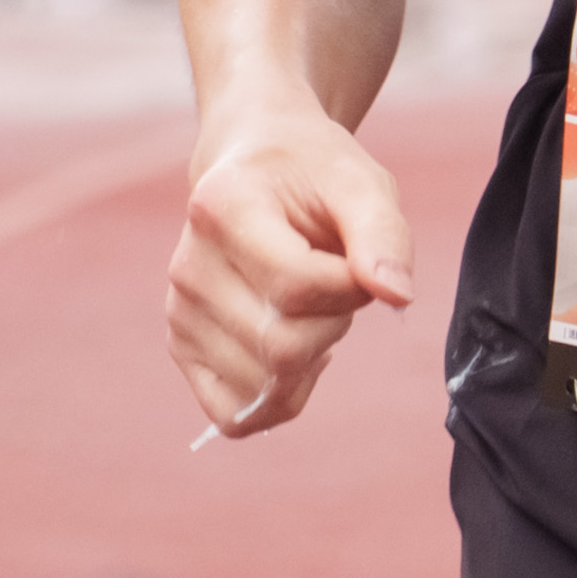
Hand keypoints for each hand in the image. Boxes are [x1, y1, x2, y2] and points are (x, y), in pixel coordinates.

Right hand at [169, 104, 417, 439]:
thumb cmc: (315, 174)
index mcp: (221, 208)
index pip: (298, 287)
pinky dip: (280, 397)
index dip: (350, 286)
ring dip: (312, 356)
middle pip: (282, 345)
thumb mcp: (362, 183)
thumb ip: (384, 235)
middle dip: (334, 322)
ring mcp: (179, 313)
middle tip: (335, 281)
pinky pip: (236, 414)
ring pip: (266, 386)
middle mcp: (187, 266)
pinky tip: (292, 347)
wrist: (258, 163)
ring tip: (307, 303)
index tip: (356, 259)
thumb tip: (398, 296)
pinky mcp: (182, 348)